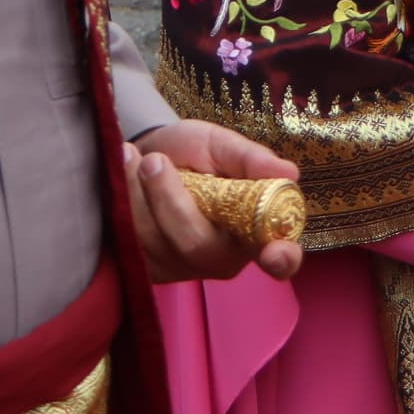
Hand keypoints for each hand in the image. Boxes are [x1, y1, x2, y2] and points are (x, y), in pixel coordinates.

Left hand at [123, 121, 305, 285]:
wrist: (147, 154)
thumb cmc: (194, 153)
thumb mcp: (221, 145)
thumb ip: (250, 159)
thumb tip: (289, 173)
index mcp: (254, 231)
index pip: (280, 259)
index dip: (281, 260)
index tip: (275, 253)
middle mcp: (220, 257)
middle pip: (198, 246)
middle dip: (171, 200)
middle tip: (155, 160)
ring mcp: (181, 267)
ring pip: (157, 240)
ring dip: (141, 192)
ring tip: (138, 157)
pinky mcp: (147, 267)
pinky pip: (130, 239)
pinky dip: (124, 200)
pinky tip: (125, 171)